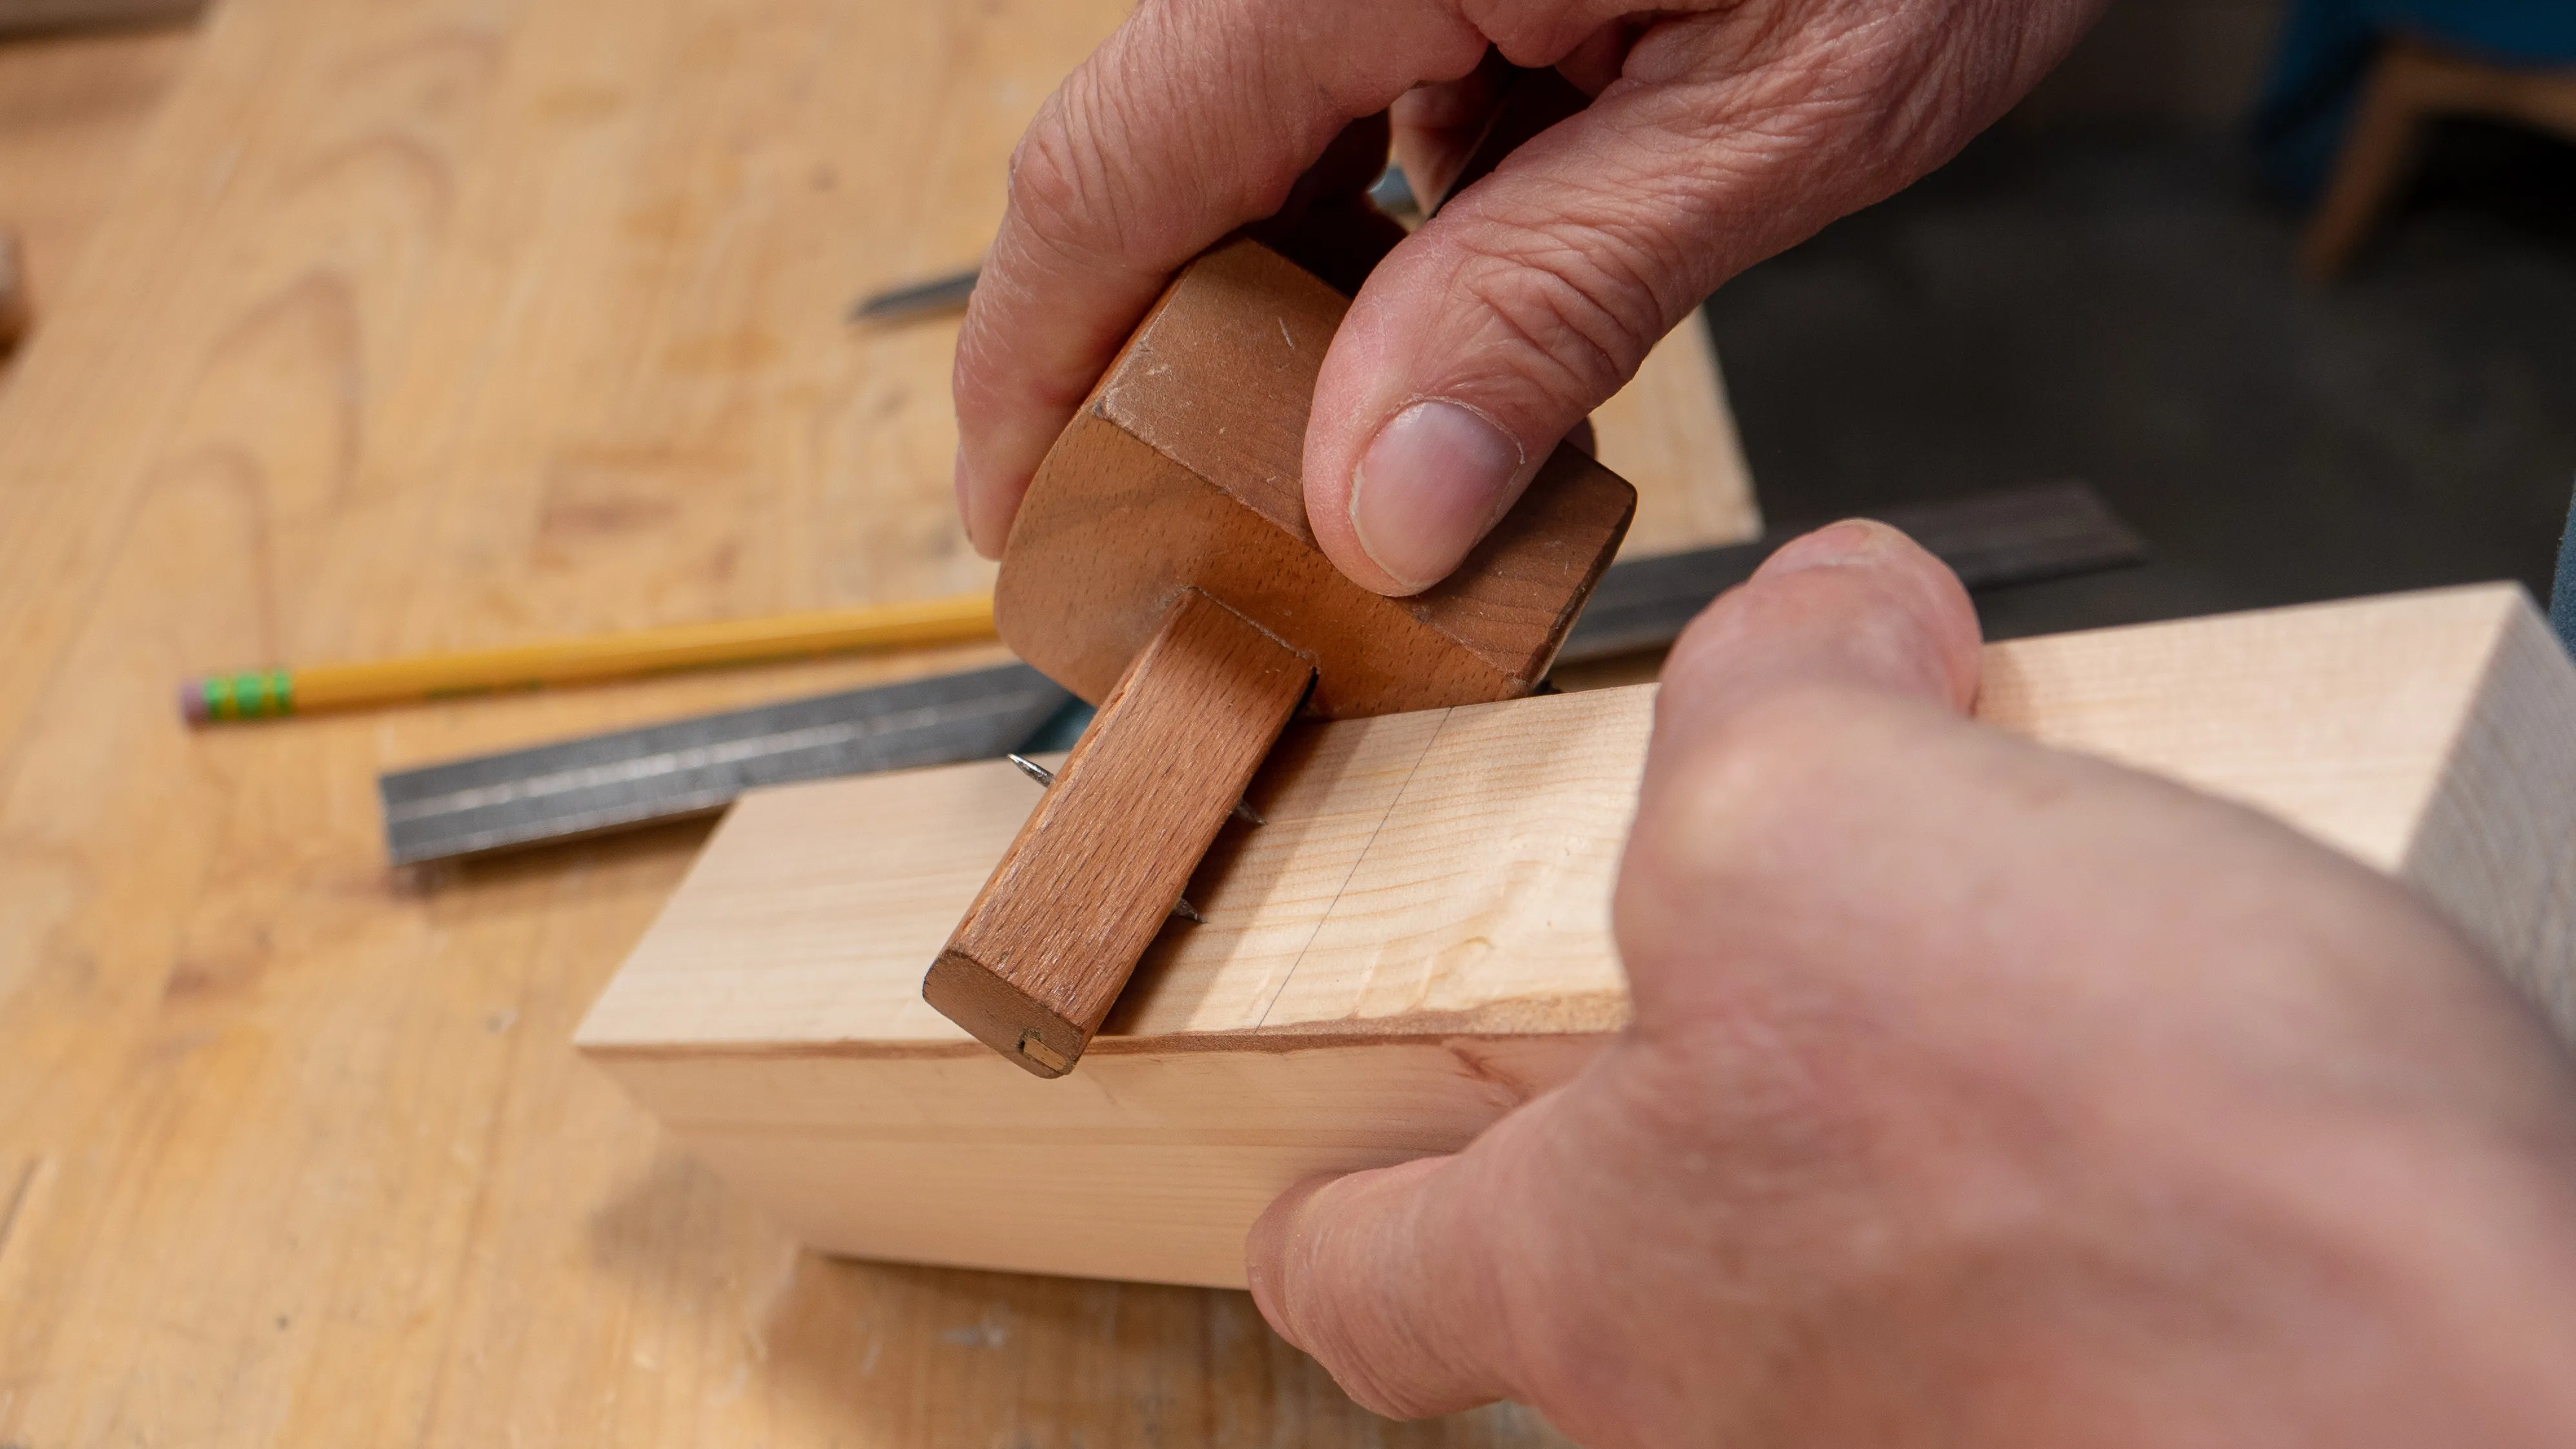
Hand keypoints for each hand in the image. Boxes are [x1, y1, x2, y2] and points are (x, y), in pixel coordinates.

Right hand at [953, 0, 2104, 590]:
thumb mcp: (1783, 106)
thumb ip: (1558, 297)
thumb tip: (1378, 505)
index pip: (1106, 172)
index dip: (1035, 368)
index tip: (1024, 521)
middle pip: (1152, 154)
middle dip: (1157, 357)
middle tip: (1197, 534)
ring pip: (1251, 129)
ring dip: (1282, 302)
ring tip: (1347, 458)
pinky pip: (1360, 84)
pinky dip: (1389, 221)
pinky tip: (1461, 316)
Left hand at [1245, 522, 2575, 1445]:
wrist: (2494, 1404)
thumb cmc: (2148, 1182)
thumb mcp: (1836, 815)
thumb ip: (1765, 693)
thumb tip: (1825, 618)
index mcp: (1600, 1273)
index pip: (1358, 1277)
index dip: (1338, 1186)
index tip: (1350, 1127)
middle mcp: (1743, 1411)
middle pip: (1625, 1249)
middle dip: (1693, 1069)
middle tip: (1791, 921)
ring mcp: (1930, 1445)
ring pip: (1845, 1263)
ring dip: (1910, 1106)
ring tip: (2048, 968)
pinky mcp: (2120, 1429)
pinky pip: (2048, 1288)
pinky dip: (2087, 1166)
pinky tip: (2197, 1066)